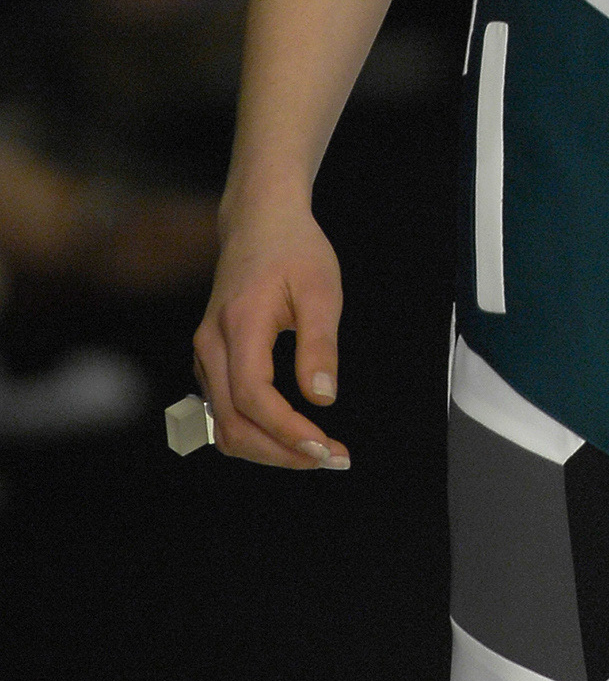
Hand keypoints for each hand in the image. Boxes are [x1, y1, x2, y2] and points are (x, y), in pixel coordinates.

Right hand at [193, 201, 347, 469]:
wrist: (259, 221)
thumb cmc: (294, 250)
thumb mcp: (321, 290)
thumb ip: (320, 345)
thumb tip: (322, 398)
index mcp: (239, 324)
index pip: (253, 397)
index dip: (286, 431)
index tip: (325, 448)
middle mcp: (211, 344)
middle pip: (232, 423)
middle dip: (281, 452)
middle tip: (331, 459)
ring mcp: (205, 354)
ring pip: (223, 424)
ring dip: (268, 449)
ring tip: (316, 453)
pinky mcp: (210, 359)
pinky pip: (223, 411)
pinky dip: (256, 432)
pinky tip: (292, 434)